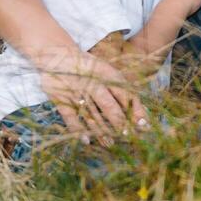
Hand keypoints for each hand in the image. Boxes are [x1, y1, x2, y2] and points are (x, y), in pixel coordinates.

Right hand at [33, 45, 149, 145]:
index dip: (134, 109)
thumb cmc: (89, 68)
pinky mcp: (60, 97)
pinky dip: (78, 129)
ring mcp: (75, 90)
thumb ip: (123, 90)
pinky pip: (70, 115)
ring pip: (91, 113)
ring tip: (110, 144)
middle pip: (107, 105)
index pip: (124, 93)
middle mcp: (92, 81)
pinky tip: (87, 140)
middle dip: (118, 121)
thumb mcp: (106, 72)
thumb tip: (143, 112)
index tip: (143, 125)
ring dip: (101, 130)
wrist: (57, 55)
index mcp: (107, 73)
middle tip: (127, 136)